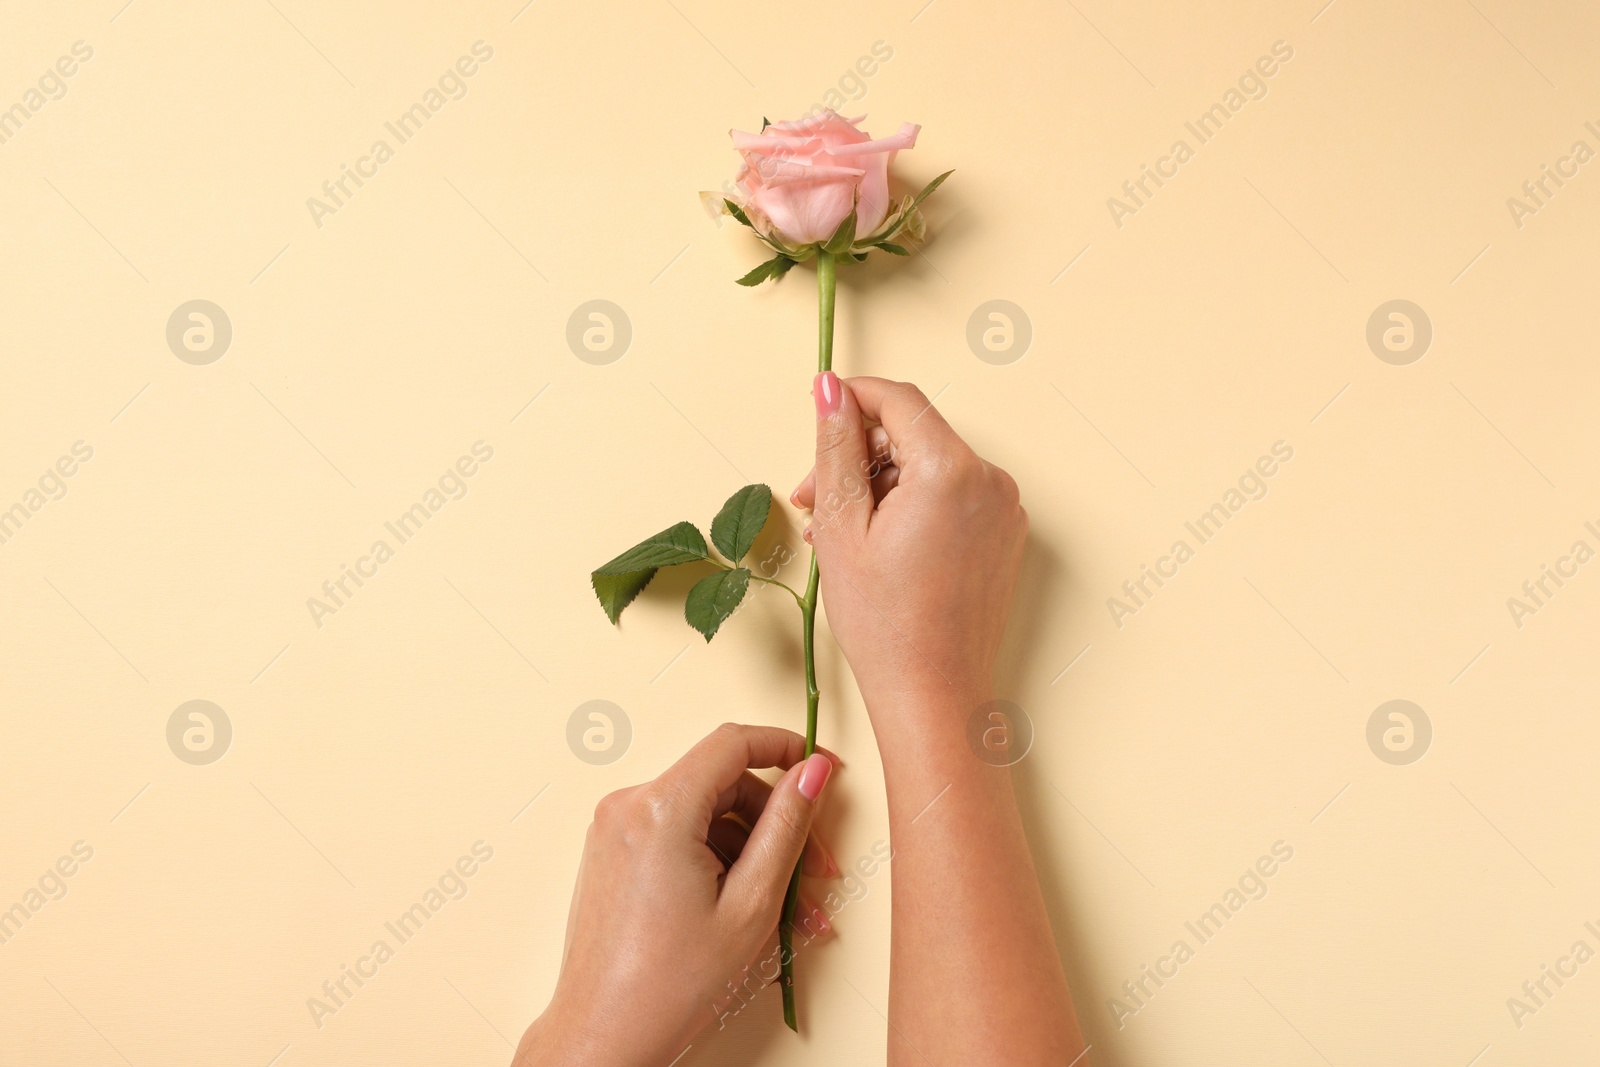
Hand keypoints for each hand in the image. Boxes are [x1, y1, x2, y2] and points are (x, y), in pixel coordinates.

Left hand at [516, 724, 837, 1066]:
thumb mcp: (751, 903)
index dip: (786, 748)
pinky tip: (747, 908)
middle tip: (818, 871)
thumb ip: (787, 827)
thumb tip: (813, 773)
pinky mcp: (613, 853)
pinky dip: (718, 863)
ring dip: (753, 854)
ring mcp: (615, 830)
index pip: (733, 743)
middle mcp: (628, 808)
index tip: (819, 767)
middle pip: (724, 785)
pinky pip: (679, 837)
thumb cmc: (667, 986)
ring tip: (790, 911)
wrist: (604, 1036)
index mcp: (660, 810)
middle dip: (777, 824)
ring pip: (705, 817)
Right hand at [794, 373, 1027, 718]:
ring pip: (929, 467)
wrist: (932, 695)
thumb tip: (830, 388)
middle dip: (857, 455)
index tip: (818, 408)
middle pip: (914, 435)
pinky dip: (911, 506)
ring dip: (879, 485)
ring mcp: (1004, 510)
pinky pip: (951, 497)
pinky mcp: (1004, 536)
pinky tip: (874, 542)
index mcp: (950, 471)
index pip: (898, 400)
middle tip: (809, 498)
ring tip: (834, 532)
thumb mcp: (842, 526)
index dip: (851, 397)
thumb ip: (836, 447)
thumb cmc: (885, 624)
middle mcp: (990, 481)